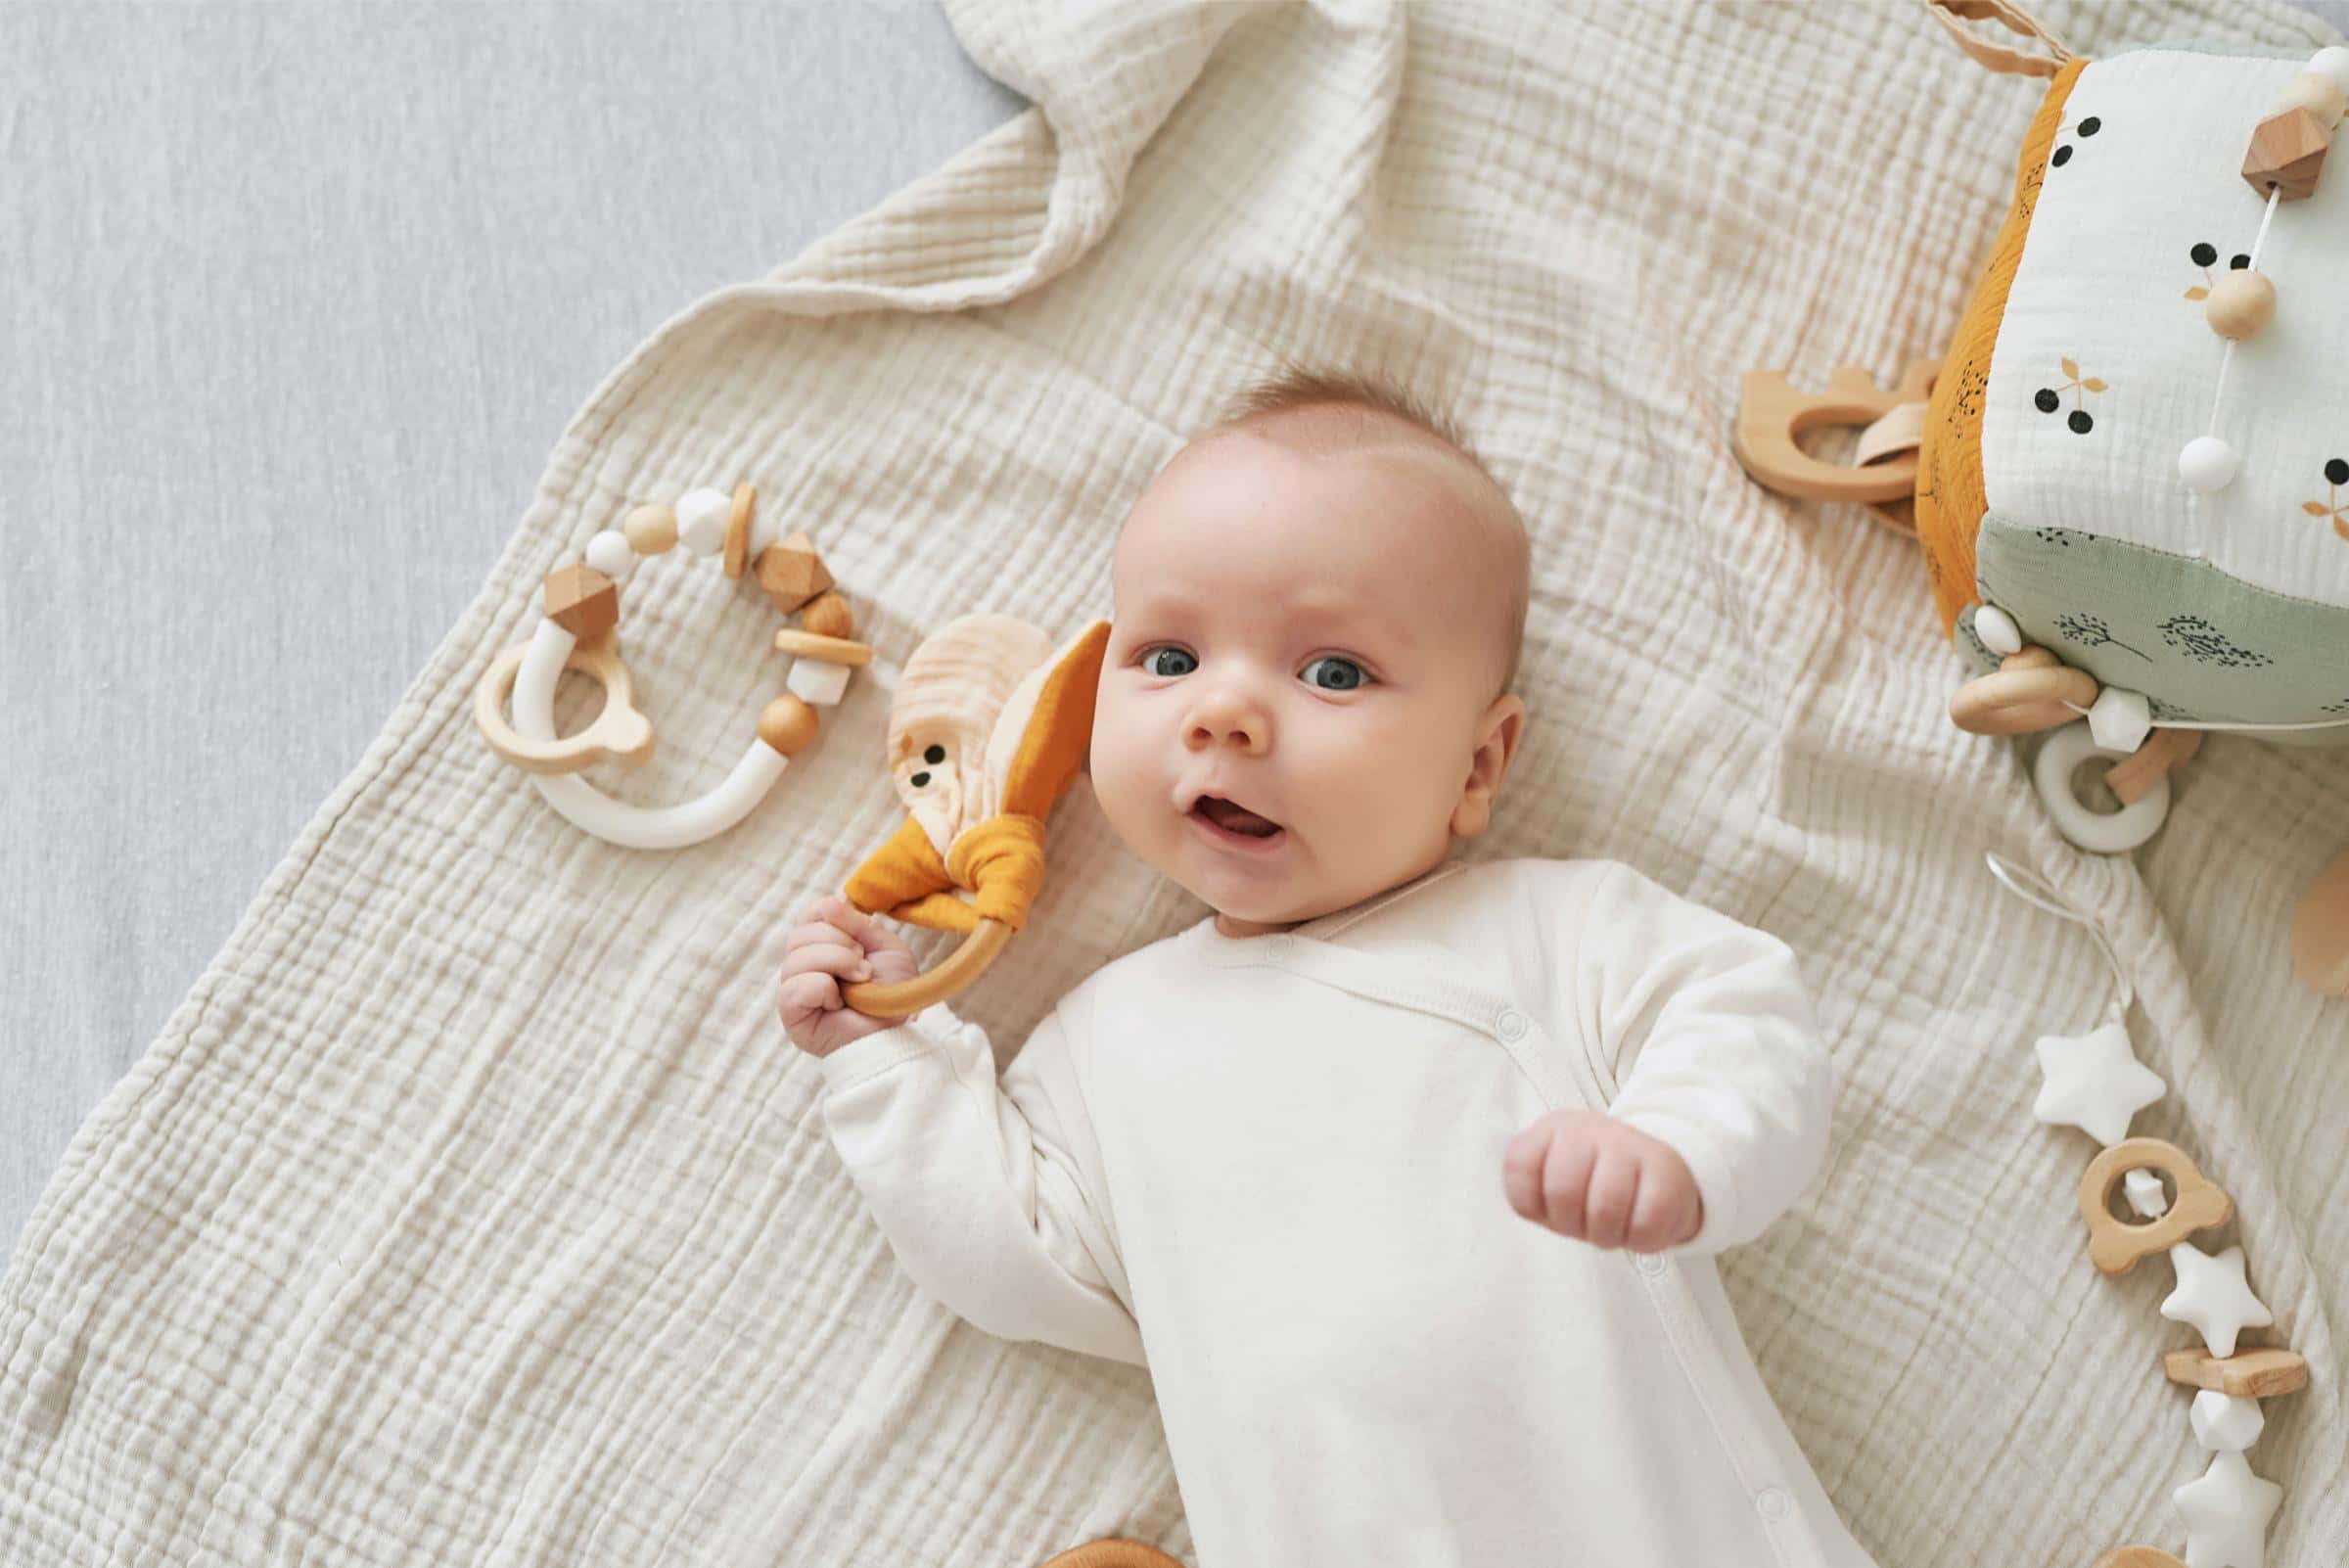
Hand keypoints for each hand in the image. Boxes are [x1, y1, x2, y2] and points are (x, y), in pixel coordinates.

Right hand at [776, 895, 923, 1057]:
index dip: (833, 917)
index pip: (810, 916)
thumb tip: (830, 902)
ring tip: (859, 981)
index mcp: (823, 948)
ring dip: (835, 963)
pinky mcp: (792, 1016)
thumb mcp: (885, 948)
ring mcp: (795, 991)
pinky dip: (821, 987)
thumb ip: (859, 923)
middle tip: (864, 966)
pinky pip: (793, 987)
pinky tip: (838, 1002)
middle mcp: (803, 968)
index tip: (861, 939)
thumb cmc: (894, 995)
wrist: (901, 1031)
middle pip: (800, 934)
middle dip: (839, 944)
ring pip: (796, 958)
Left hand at [1502, 1109, 1702, 1252]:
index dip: (1535, 1206)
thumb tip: (1525, 1204)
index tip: (1552, 1208)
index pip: (1520, 1168)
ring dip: (1606, 1235)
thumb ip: (1526, 1188)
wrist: (1657, 1173)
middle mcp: (1588, 1128)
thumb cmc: (1593, 1184)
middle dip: (1571, 1225)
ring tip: (1612, 1226)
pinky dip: (1639, 1240)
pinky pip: (1644, 1225)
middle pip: (1562, 1192)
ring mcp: (1629, 1144)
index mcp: (1552, 1129)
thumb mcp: (1550, 1181)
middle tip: (1586, 1224)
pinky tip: (1638, 1224)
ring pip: (1605, 1209)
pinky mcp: (1667, 1171)